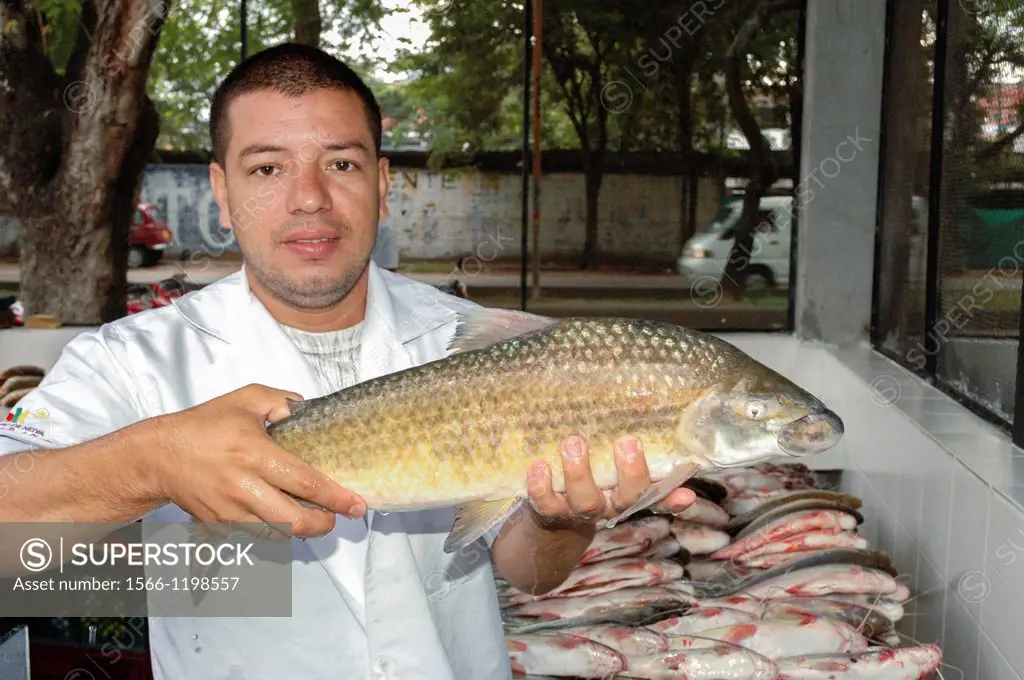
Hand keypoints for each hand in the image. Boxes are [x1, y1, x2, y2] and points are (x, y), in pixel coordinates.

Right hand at [145, 383, 365, 538]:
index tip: (356, 504)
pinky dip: (274, 533)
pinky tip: (283, 520)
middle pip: (294, 521)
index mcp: (254, 454)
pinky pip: (255, 536)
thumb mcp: (246, 399)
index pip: (304, 481)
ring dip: (299, 531)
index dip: (335, 497)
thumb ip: (283, 401)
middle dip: (322, 525)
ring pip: (276, 534)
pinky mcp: (220, 526)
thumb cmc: (205, 425)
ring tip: (312, 517)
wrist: (159, 456)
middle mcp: (243, 487)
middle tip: (336, 518)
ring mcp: (230, 511)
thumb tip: (308, 410)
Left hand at [526, 434, 695, 525]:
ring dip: (579, 472)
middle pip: (628, 496)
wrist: (552, 515)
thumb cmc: (590, 471)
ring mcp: (581, 509)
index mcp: (631, 490)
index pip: (659, 494)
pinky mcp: (552, 511)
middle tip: (626, 441)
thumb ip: (627, 434)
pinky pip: (547, 504)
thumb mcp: (609, 456)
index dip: (674, 496)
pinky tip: (538, 465)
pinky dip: (541, 487)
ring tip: (572, 442)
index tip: (687, 487)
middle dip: (630, 471)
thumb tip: (647, 397)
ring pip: (586, 500)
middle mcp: (611, 502)